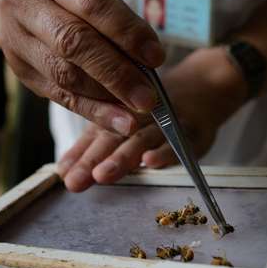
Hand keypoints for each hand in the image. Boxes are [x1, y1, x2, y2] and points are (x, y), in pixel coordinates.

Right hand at [0, 0, 165, 135]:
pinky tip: (119, 122)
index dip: (125, 30)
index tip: (156, 56)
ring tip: (137, 111)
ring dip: (105, 97)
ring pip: (64, 73)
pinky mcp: (21, 71)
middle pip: (73, 41)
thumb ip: (115, 20)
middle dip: (116, 72)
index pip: (90, 2)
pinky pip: (60, 96)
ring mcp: (17, 40)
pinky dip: (93, 112)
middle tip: (148, 96)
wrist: (20, 4)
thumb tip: (148, 62)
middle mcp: (25, 5)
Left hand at [56, 47, 247, 191]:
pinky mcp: (191, 131)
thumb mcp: (124, 123)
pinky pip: (177, 142)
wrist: (203, 86)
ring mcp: (165, 122)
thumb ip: (95, 145)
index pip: (95, 134)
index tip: (63, 174)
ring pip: (141, 138)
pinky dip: (164, 152)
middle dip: (93, 160)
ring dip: (122, 157)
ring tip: (103, 175)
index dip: (79, 154)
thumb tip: (63, 172)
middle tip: (76, 181)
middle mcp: (139, 115)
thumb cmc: (154, 111)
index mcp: (118, 112)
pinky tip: (149, 163)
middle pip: (113, 137)